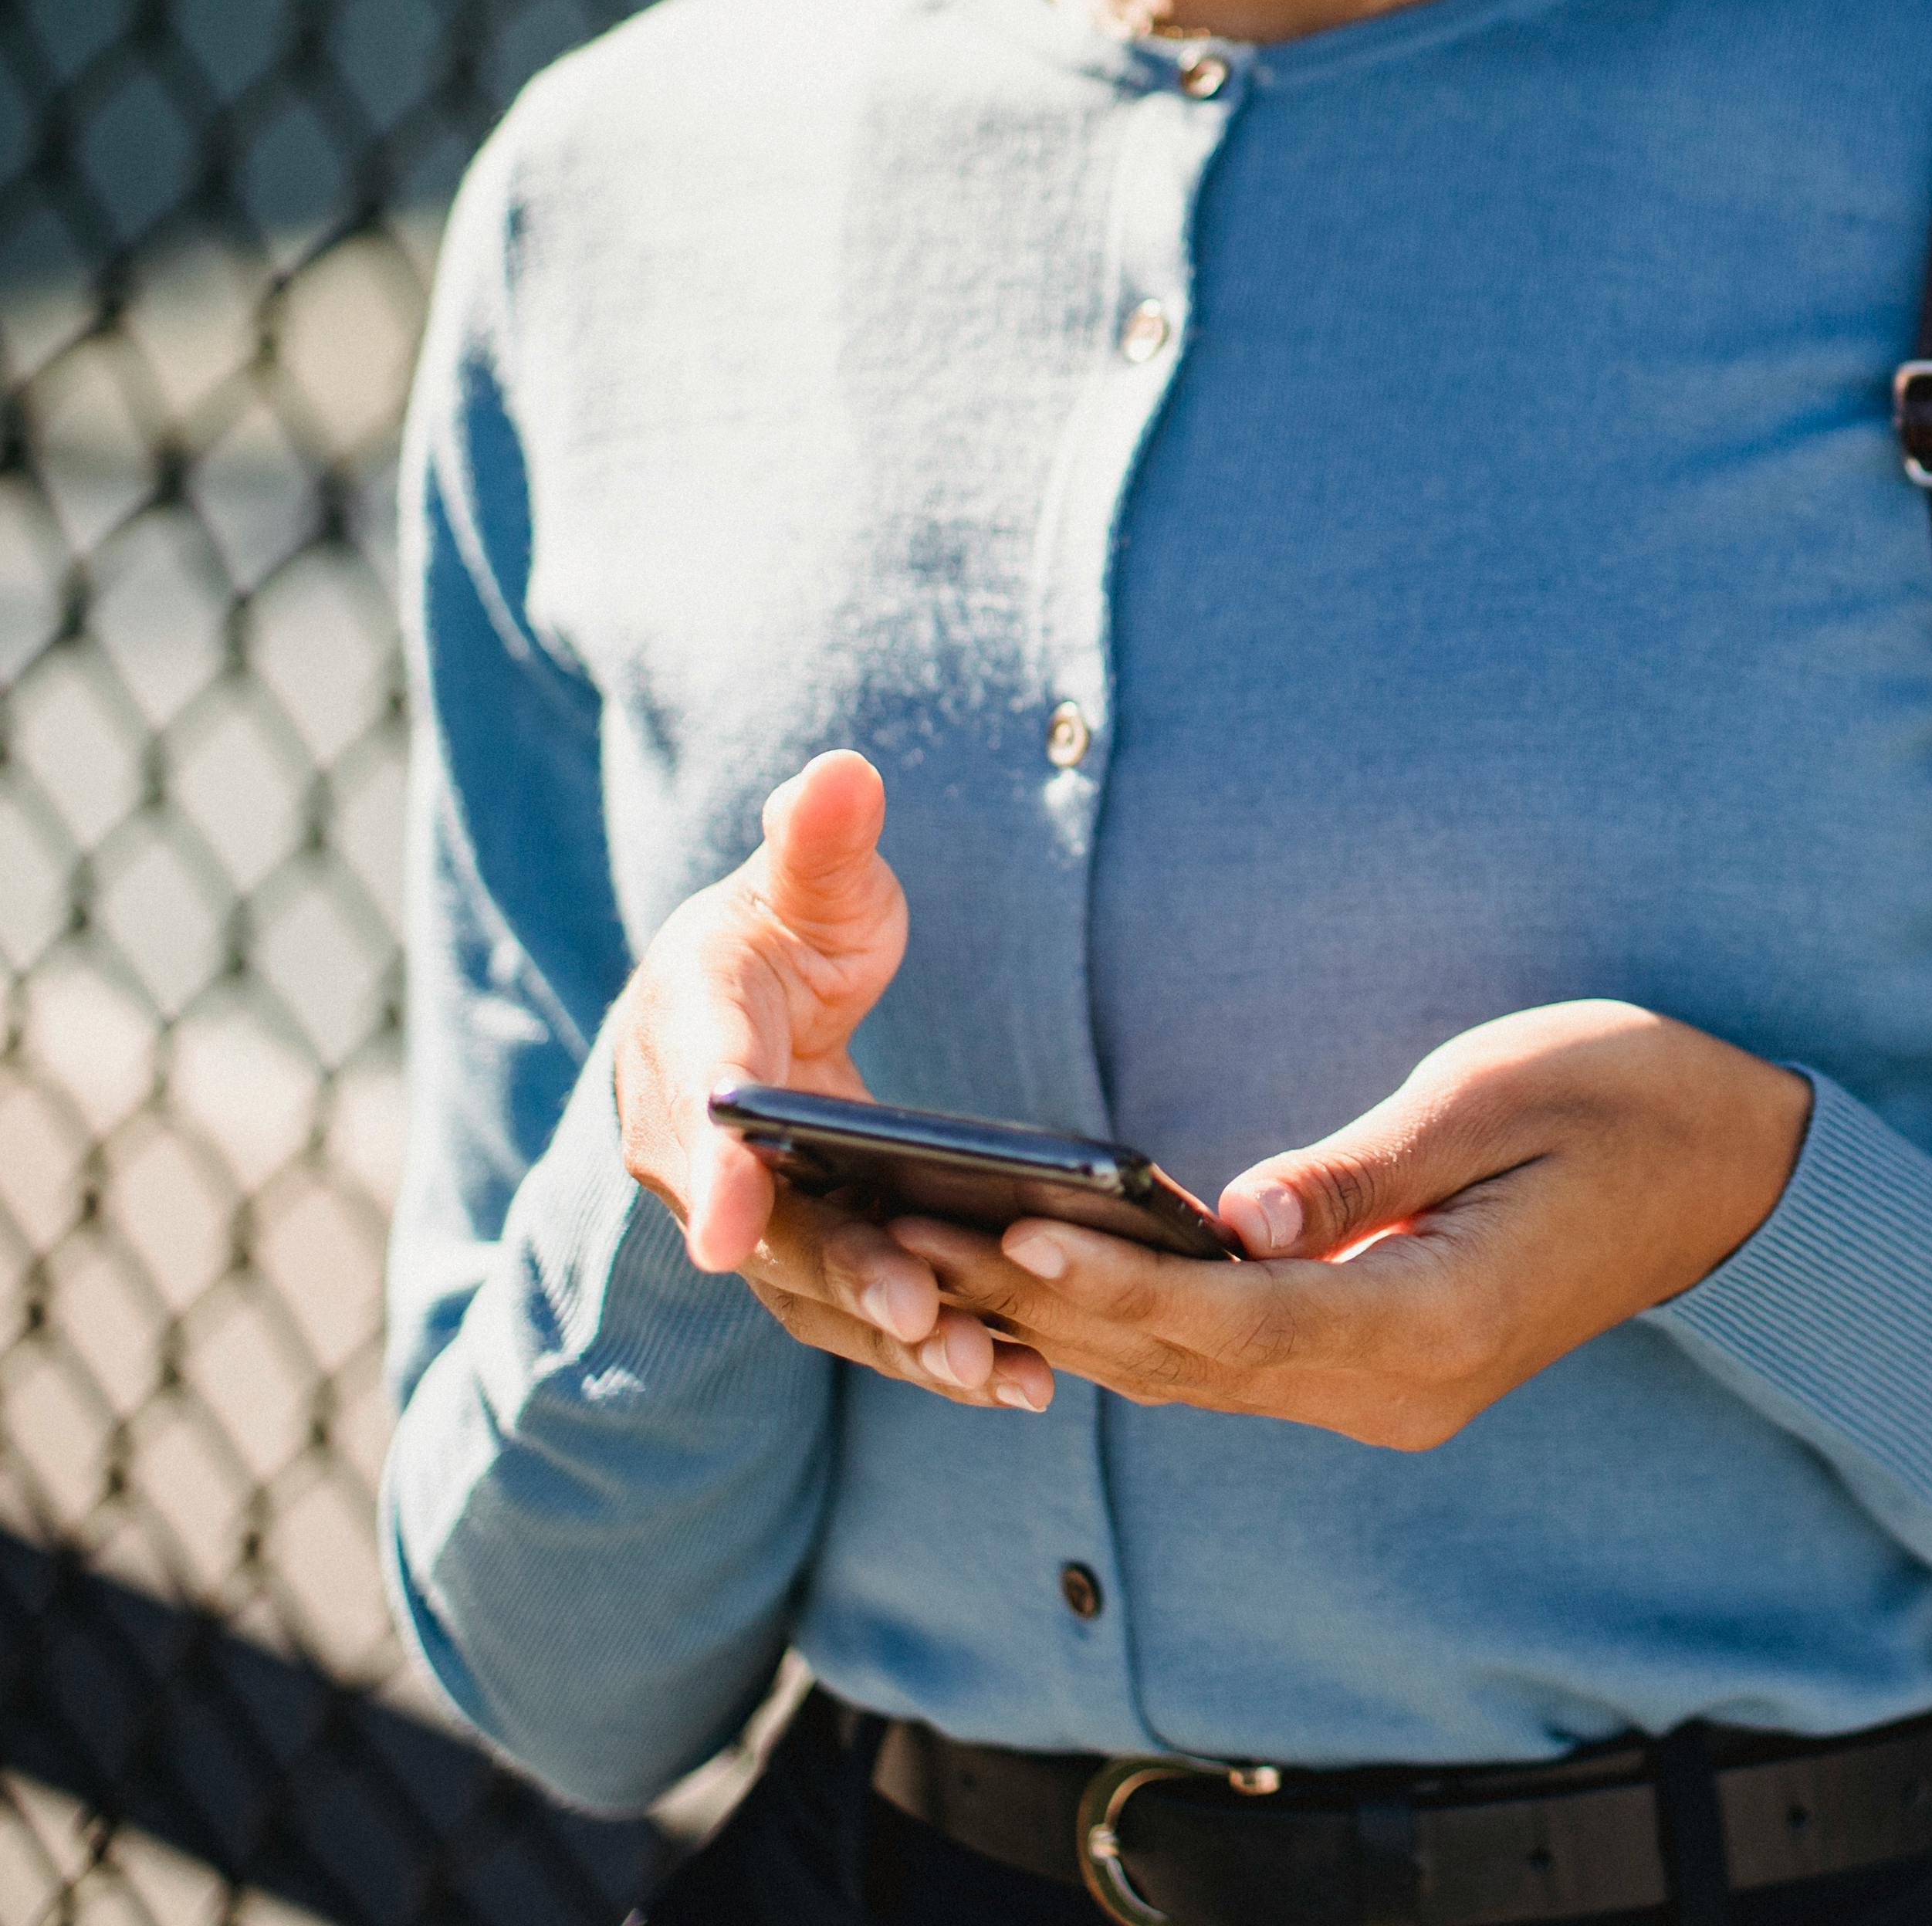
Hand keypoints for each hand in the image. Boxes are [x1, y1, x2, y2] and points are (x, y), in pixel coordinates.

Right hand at [613, 751, 1049, 1414]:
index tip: (720, 1232)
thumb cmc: (780, 923)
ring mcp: (749, 1215)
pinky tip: (1020, 1380)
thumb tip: (841, 773)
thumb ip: (817, 838)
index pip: (697, 1111)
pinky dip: (931, 1349)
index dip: (710, 1174)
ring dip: (902, 1341)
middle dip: (845, 1276)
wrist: (751, 995)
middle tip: (927, 1316)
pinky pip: (864, 1313)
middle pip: (768, 1229)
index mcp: (688, 1041)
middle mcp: (697, 1151)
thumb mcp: (803, 876)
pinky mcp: (810, 1253)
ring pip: (819, 1293)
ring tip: (998, 1374)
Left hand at [888, 1003, 1809, 1450]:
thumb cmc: (1632, 1099)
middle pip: (1190, 1362)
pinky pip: (1230, 1360)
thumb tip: (1235, 1214)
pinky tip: (1039, 1278)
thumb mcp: (1501, 1093)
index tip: (1011, 1234)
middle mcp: (1399, 1388)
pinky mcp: (1376, 1368)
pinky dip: (1133, 1321)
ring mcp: (1388, 1394)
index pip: (1240, 1320)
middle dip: (1045, 1305)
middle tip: (906, 1240)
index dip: (1119, 1281)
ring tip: (931, 1253)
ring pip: (1195, 1373)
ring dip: (1067, 1320)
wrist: (1736, 1173)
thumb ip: (1366, 1167)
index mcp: (1436, 1324)